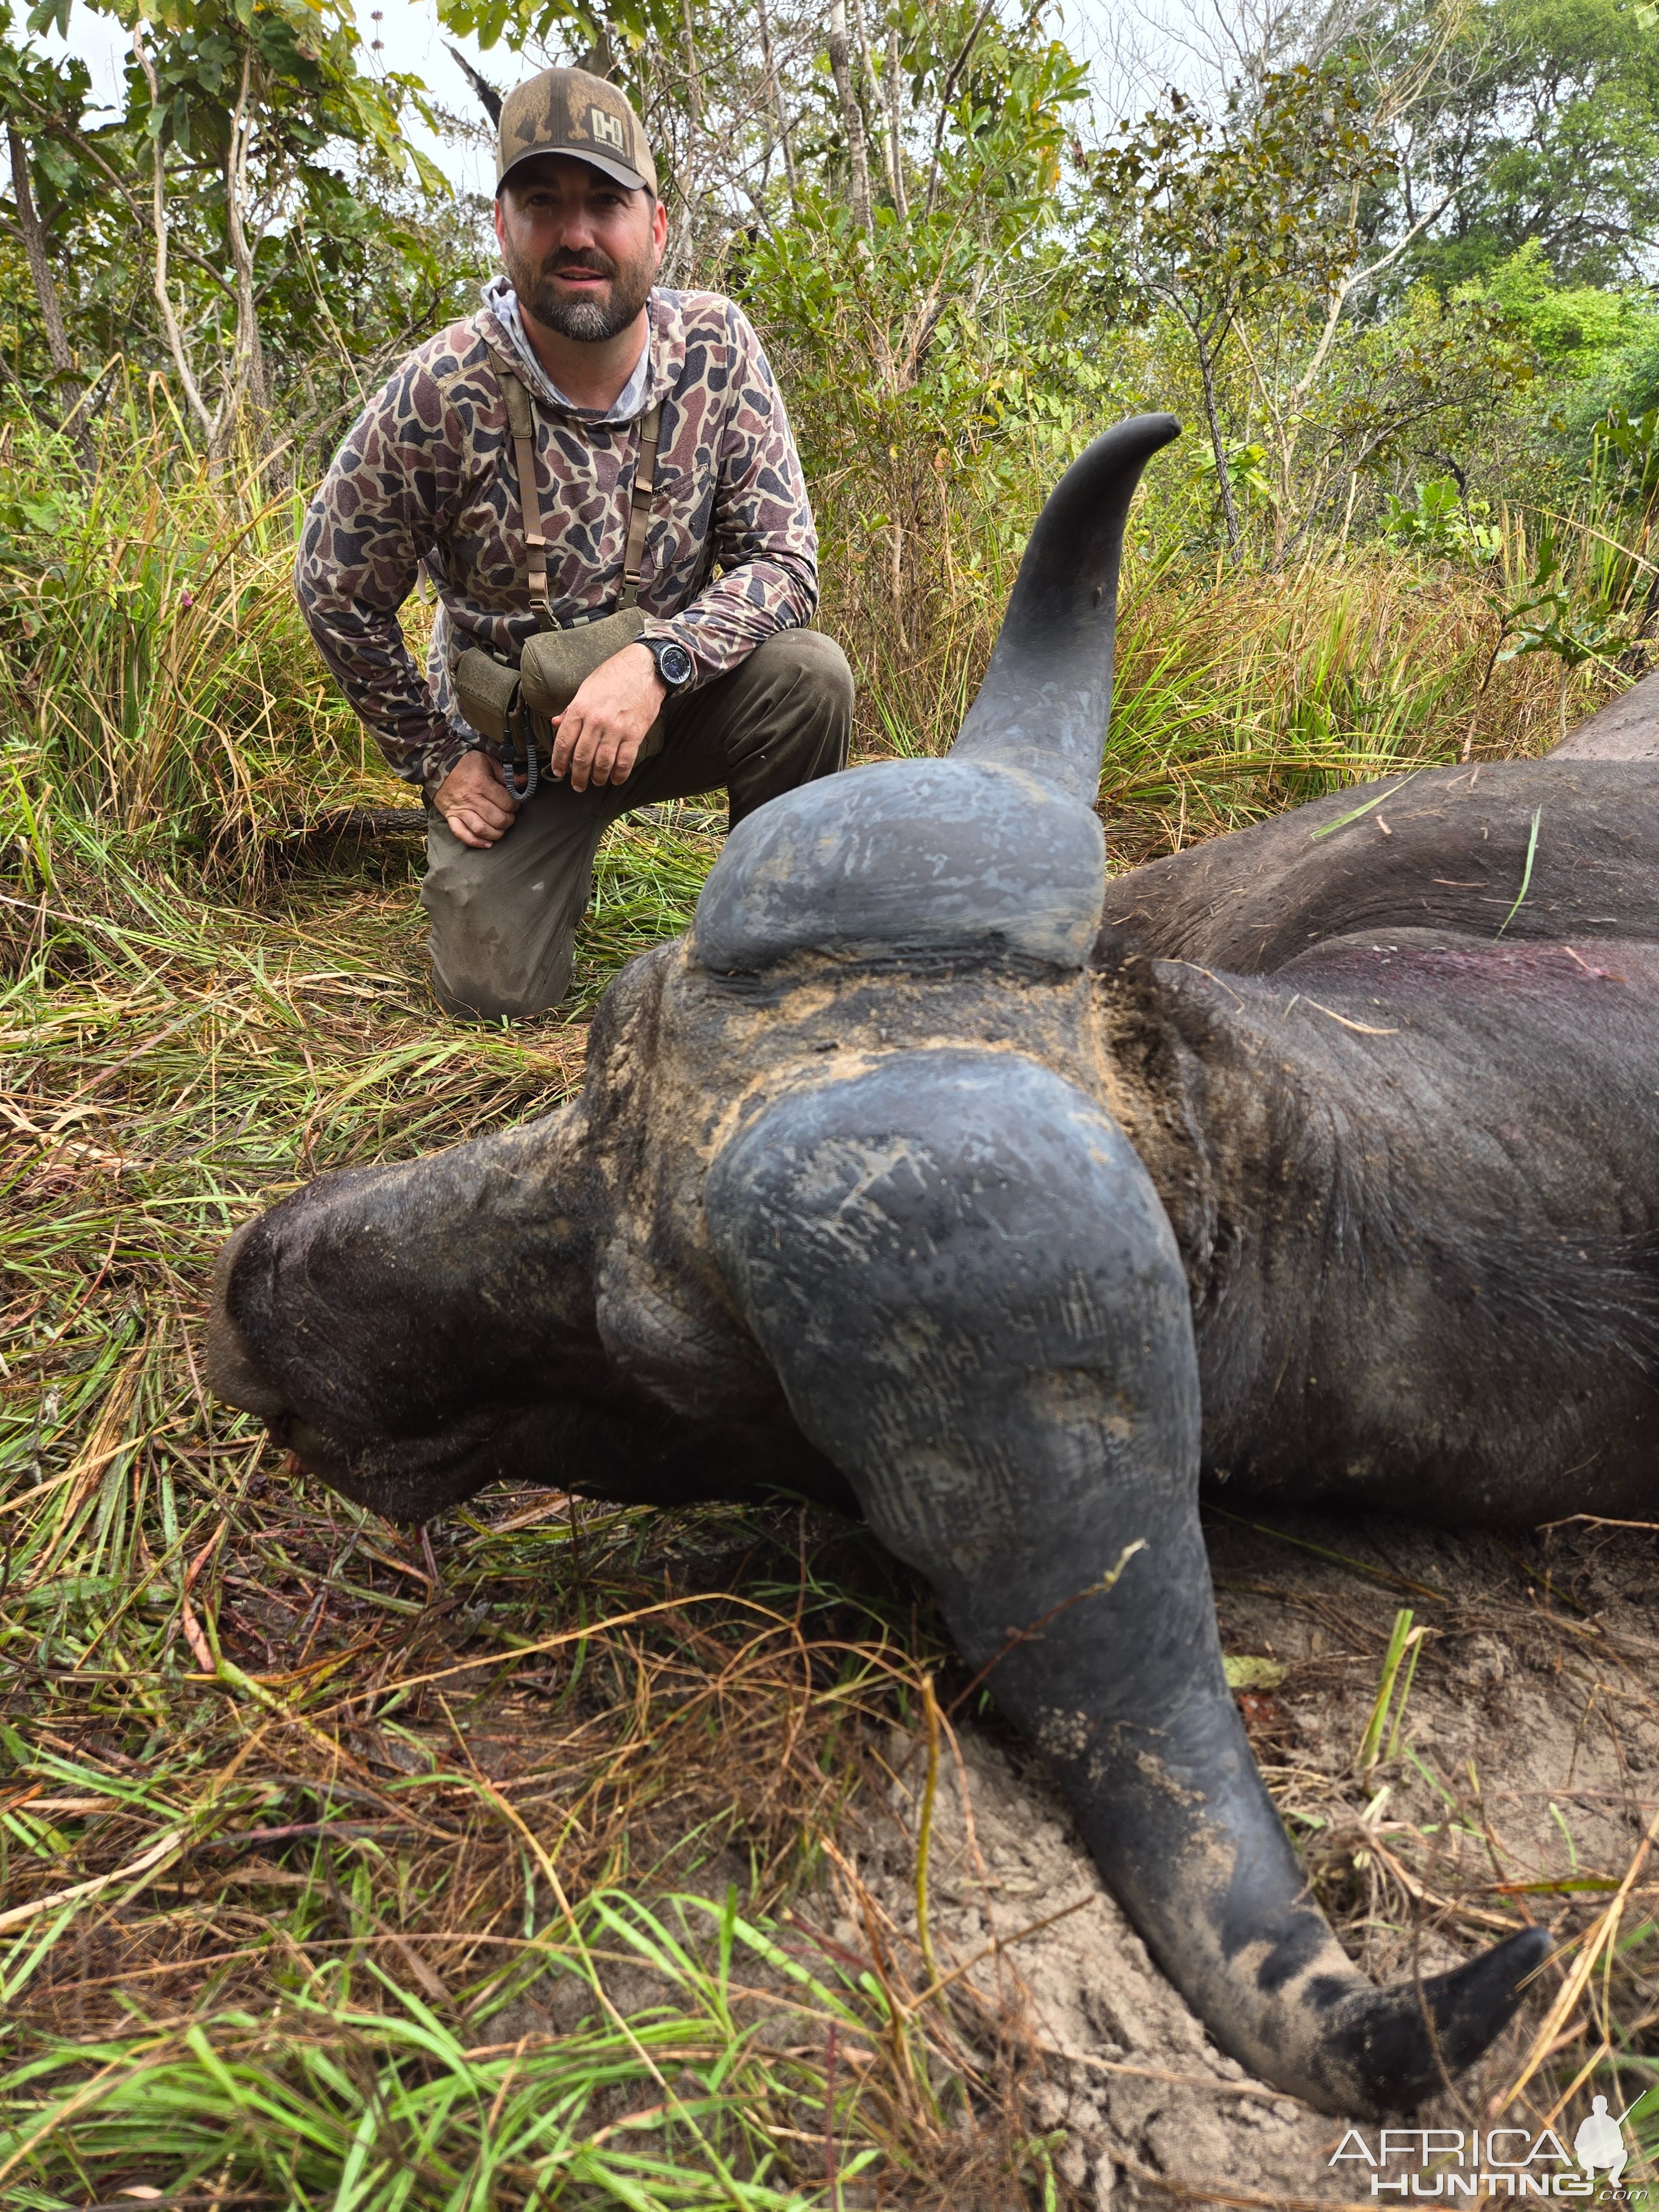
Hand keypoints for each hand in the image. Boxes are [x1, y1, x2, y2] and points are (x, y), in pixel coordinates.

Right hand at [432, 749, 516, 848]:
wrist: (438, 764)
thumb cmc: (465, 763)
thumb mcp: (487, 761)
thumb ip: (506, 774)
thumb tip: (524, 781)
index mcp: (482, 784)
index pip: (507, 803)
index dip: (515, 805)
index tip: (514, 803)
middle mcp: (471, 799)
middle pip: (497, 819)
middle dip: (508, 820)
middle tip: (508, 815)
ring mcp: (460, 809)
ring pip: (482, 830)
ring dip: (496, 833)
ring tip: (500, 828)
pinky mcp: (450, 816)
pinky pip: (462, 834)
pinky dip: (475, 842)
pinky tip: (487, 844)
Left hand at [550, 642, 667, 791]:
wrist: (644, 668)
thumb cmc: (614, 675)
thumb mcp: (586, 688)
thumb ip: (571, 709)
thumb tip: (556, 723)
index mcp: (580, 709)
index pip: (564, 742)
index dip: (559, 761)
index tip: (558, 771)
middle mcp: (595, 722)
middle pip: (581, 758)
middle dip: (577, 776)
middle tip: (577, 784)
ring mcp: (616, 729)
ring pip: (602, 764)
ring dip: (597, 778)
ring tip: (595, 782)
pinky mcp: (634, 734)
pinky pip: (624, 762)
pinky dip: (619, 775)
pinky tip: (615, 779)